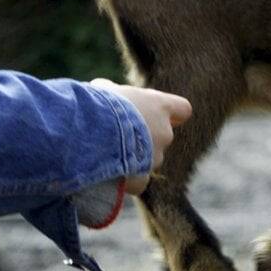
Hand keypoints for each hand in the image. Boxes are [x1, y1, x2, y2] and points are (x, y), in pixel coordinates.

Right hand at [89, 78, 191, 194]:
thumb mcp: (106, 90)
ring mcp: (155, 158)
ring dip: (133, 157)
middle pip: (161, 136)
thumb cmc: (98, 105)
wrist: (88, 133)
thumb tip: (106, 90)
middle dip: (144, 137)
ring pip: (148, 159)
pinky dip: (126, 179)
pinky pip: (138, 180)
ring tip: (105, 153)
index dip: (174, 113)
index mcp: (159, 106)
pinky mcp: (142, 178)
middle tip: (117, 134)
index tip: (162, 115)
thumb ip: (115, 93)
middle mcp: (164, 132)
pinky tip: (108, 173)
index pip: (182, 109)